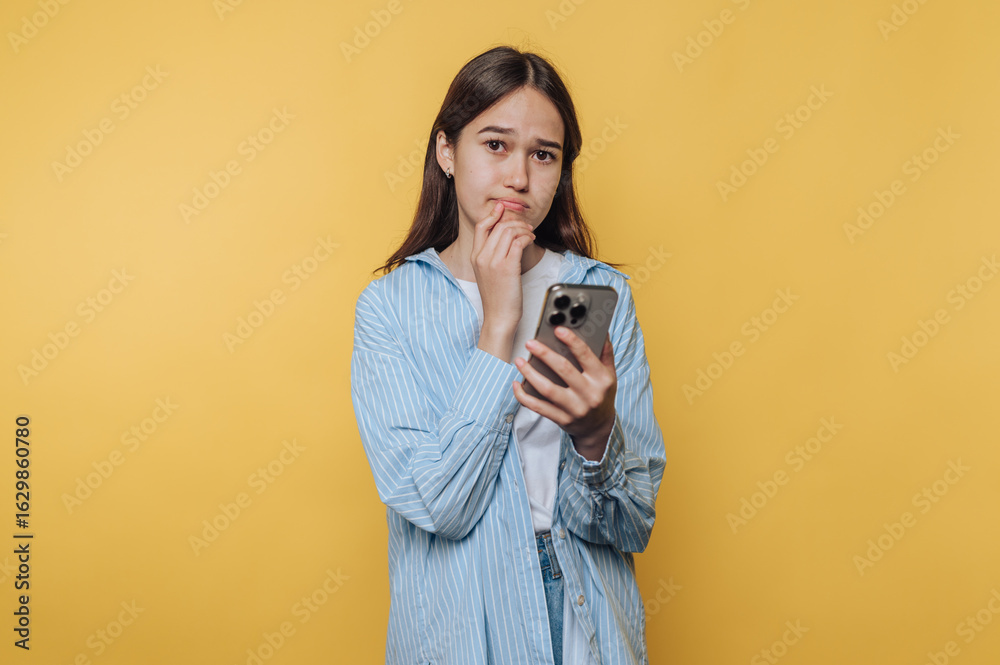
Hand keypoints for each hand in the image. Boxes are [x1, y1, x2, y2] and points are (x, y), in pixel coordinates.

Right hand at [472, 201, 534, 333]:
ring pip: (509, 231)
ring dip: (523, 229)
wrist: (499, 317)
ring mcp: (494, 261)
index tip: (502, 208)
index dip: (493, 214)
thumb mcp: (487, 274)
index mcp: (475, 257)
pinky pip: (518, 242)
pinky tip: (531, 241)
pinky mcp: (508, 267)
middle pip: (498, 226)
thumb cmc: (497, 298)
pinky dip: (527, 237)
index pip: (481, 226)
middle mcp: (482, 257)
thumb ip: (491, 256)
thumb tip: (503, 239)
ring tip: (531, 234)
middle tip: (526, 226)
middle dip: (515, 222)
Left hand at [512, 326, 616, 455]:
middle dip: (545, 354)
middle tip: (531, 343)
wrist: (599, 427)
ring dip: (530, 373)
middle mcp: (589, 394)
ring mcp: (575, 408)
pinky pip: (539, 407)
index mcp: (601, 379)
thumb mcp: (610, 374)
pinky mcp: (562, 419)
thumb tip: (602, 330)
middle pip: (564, 370)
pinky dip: (524, 396)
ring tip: (520, 361)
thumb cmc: (602, 395)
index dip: (571, 341)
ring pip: (548, 389)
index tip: (558, 330)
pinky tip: (517, 385)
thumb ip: (605, 352)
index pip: (586, 356)